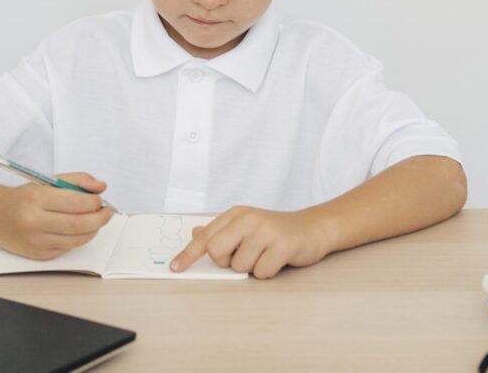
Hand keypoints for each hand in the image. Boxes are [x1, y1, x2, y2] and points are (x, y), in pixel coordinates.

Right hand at [0, 172, 112, 259]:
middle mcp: (35, 221)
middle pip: (80, 224)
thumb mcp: (46, 182)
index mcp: (37, 198)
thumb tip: (101, 186)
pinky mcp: (39, 255)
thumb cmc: (23, 198)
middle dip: (100, 218)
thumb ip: (76, 180)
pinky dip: (78, 238)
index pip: (76, 202)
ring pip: (78, 240)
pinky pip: (68, 248)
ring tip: (94, 220)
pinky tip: (76, 229)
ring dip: (93, 230)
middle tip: (106, 212)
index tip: (100, 199)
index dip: (95, 202)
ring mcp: (37, 241)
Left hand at [169, 206, 329, 278]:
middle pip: (216, 251)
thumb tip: (195, 233)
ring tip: (265, 255)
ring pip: (240, 266)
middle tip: (244, 256)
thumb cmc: (276, 231)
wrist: (313, 228)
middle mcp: (248, 219)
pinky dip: (267, 272)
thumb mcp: (247, 227)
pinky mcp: (282, 245)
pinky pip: (261, 272)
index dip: (188, 254)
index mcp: (236, 214)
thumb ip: (221, 231)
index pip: (205, 237)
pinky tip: (277, 260)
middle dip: (227, 262)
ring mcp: (265, 231)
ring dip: (252, 268)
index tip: (175, 268)